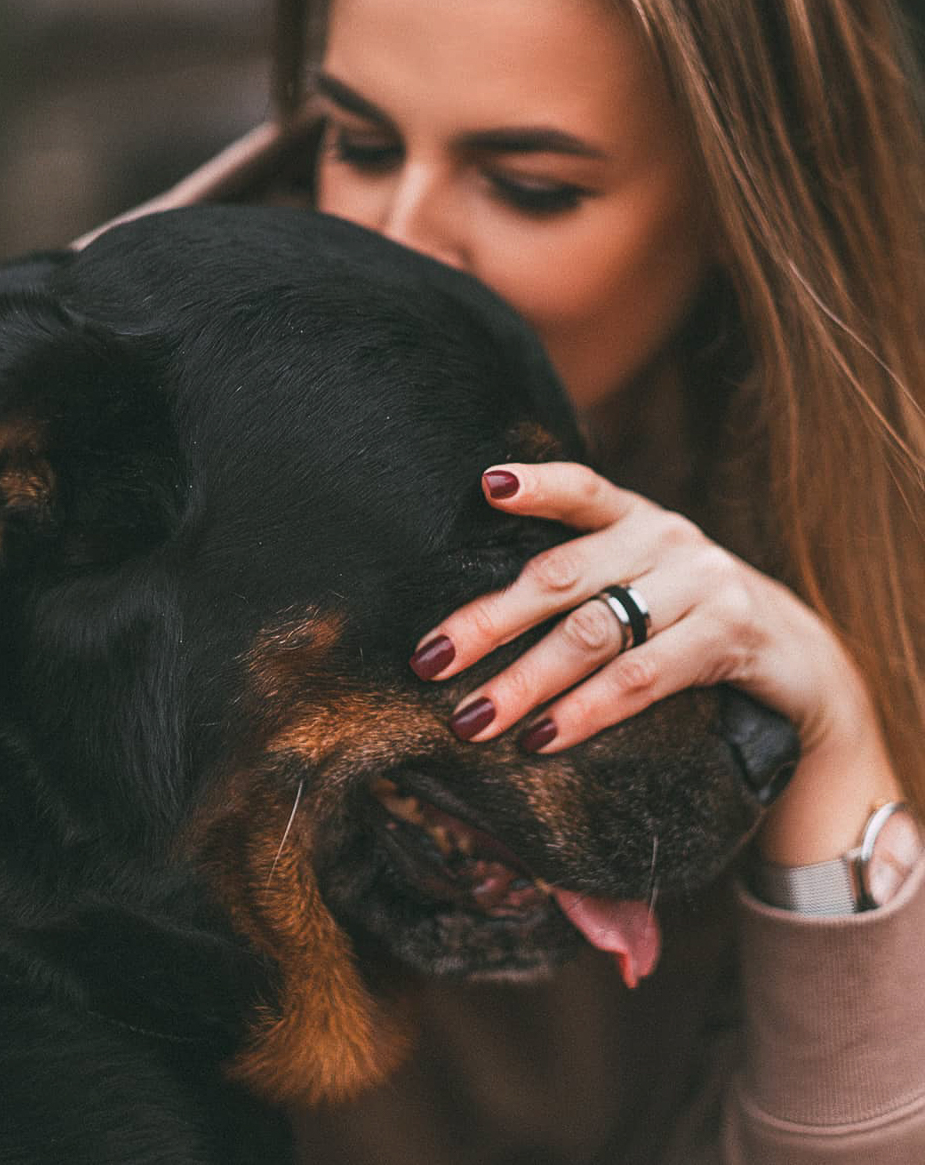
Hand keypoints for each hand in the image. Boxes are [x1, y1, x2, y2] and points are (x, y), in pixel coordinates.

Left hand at [411, 462, 901, 864]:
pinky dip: (584, 712)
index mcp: (633, 519)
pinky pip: (640, 678)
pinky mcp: (728, 634)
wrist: (795, 655)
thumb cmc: (684, 619)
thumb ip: (581, 583)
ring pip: (593, 633)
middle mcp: (665, 538)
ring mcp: (701, 582)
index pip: (581, 489)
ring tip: (472, 719)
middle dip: (488, 623)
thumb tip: (471, 633)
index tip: (486, 486)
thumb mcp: (639, 581)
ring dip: (524, 682)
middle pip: (561, 576)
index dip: (537, 485)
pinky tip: (541, 739)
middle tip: (429, 663)